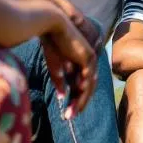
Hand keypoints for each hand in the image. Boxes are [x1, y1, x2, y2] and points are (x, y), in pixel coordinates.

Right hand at [36, 2, 96, 117]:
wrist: (52, 25)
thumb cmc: (52, 42)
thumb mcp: (55, 65)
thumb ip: (59, 79)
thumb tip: (61, 96)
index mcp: (80, 63)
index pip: (81, 85)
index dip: (75, 99)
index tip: (67, 111)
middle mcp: (88, 63)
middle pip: (86, 88)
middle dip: (78, 103)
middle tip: (69, 117)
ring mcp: (90, 60)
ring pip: (89, 86)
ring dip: (81, 101)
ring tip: (72, 113)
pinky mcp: (88, 58)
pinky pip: (87, 80)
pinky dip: (83, 92)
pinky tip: (76, 102)